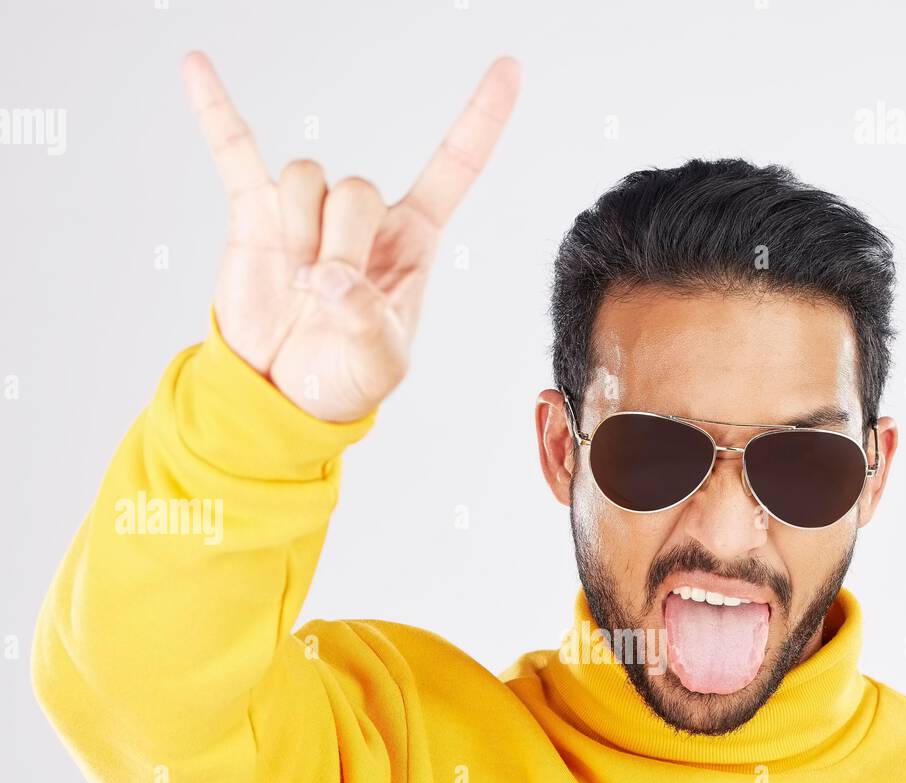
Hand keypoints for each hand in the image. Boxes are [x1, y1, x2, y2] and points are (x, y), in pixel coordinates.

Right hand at [181, 51, 521, 421]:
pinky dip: (215, 110)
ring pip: (306, 179)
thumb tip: (330, 278)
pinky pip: (235, 150)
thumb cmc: (348, 377)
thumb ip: (368, 320)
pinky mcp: (255, 213)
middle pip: (356, 187)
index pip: (453, 166)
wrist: (287, 395)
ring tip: (296, 284)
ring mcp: (307, 211)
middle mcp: (363, 216)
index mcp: (411, 240)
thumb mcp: (381, 363)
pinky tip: (197, 67)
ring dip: (299, 234)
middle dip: (341, 244)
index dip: (480, 119)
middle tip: (327, 294)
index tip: (511, 68)